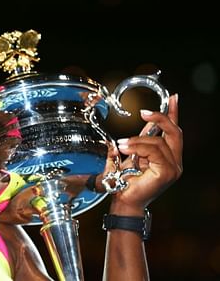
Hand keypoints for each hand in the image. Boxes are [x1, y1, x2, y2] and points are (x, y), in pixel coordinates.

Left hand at [108, 93, 182, 214]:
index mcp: (168, 156)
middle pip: (174, 132)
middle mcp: (175, 162)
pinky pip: (154, 151)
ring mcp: (174, 168)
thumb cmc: (125, 181)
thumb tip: (141, 123)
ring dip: (137, 140)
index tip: (173, 98)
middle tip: (144, 112)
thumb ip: (139, 139)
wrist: (123, 200)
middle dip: (160, 118)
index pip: (174, 131)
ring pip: (159, 142)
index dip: (173, 113)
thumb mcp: (131, 153)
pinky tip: (125, 148)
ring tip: (122, 144)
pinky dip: (137, 147)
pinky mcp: (167, 172)